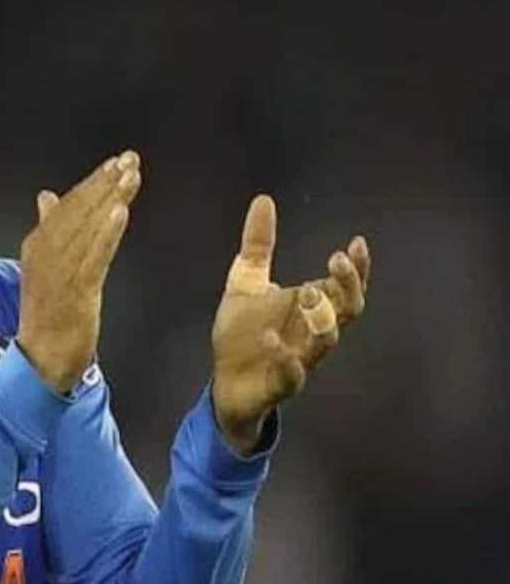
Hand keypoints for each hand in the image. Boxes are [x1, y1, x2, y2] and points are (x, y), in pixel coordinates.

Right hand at [17, 151, 142, 393]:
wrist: (42, 357)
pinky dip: (107, 234)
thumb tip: (46, 196)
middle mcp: (46, 252)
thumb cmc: (48, 312)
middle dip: (105, 182)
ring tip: (130, 176)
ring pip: (88, 228)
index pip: (68, 205)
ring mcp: (61, 271)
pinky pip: (94, 257)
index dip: (92, 182)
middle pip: (79, 210)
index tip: (116, 162)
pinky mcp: (77, 290)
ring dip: (110, 200)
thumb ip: (49, 229)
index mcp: (38, 244)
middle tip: (130, 159)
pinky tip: (121, 213)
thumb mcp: (44, 266)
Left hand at [211, 195, 371, 452]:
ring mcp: (299, 359)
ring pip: (325, 343)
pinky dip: (286, 359)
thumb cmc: (244, 333)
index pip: (344, 287)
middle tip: (335, 262)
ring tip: (306, 291)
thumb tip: (263, 199)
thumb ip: (258, 245)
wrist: (226, 382)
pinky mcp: (279, 384)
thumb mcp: (246, 281)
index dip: (357, 269)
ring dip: (322, 318)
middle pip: (346, 311)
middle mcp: (312, 333)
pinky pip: (291, 376)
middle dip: (346, 287)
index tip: (356, 243)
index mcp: (310, 309)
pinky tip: (273, 340)